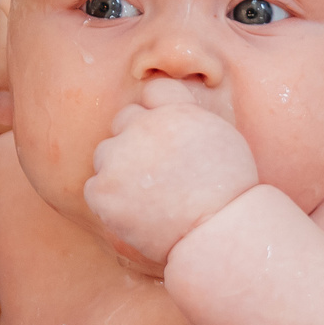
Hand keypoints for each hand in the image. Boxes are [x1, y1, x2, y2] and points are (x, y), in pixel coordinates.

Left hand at [83, 84, 259, 266]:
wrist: (219, 232)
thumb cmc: (228, 193)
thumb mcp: (220, 136)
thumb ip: (188, 116)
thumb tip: (164, 108)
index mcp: (175, 110)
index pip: (152, 92)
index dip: (158, 114)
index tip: (168, 140)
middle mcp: (143, 126)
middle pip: (124, 121)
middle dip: (136, 142)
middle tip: (158, 176)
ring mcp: (119, 157)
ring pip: (105, 154)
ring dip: (119, 170)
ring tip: (148, 197)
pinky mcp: (103, 190)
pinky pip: (94, 187)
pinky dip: (110, 201)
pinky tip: (136, 213)